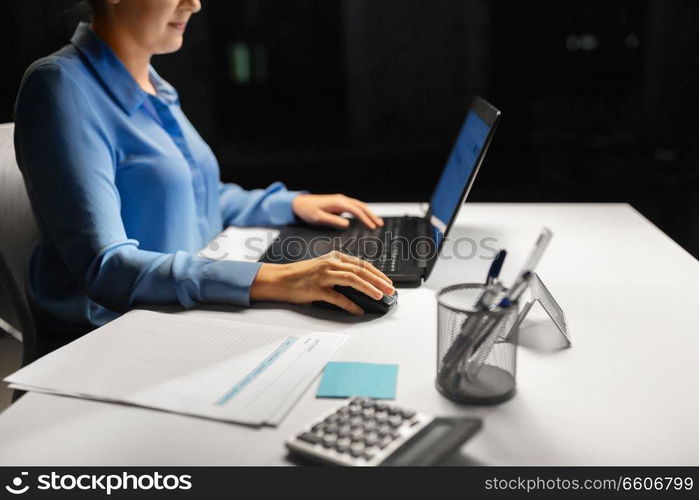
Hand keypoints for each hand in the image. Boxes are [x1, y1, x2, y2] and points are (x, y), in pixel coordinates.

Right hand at [250, 251, 394, 314]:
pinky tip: (358, 310)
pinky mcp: (316, 288)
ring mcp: (323, 275)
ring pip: (352, 279)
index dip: (377, 273)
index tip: (387, 282)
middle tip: (390, 290)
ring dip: (368, 288)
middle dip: (378, 281)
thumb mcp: (323, 267)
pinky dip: (350, 304)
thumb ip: (340, 271)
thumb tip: (361, 283)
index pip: (362, 264)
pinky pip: (337, 297)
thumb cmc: (301, 275)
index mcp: (334, 257)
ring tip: (379, 296)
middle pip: (360, 271)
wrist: (279, 279)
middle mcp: (330, 263)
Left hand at [292, 194, 383, 228]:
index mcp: (337, 202)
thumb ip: (332, 221)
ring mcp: (341, 201)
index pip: (355, 210)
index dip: (365, 218)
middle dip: (371, 215)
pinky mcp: (339, 205)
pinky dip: (362, 213)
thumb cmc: (307, 211)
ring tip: (378, 222)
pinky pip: (354, 208)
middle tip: (380, 224)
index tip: (372, 226)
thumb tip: (347, 224)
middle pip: (360, 206)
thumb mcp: (318, 218)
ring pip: (359, 206)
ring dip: (369, 213)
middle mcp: (341, 200)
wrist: (299, 203)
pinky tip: (367, 220)